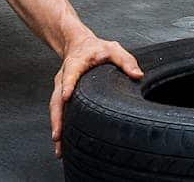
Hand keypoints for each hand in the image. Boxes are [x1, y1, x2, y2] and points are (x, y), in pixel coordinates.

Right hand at [49, 35, 143, 157]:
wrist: (79, 45)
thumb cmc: (97, 49)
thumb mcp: (114, 49)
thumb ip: (126, 61)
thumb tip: (138, 76)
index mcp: (76, 64)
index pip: (70, 74)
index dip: (68, 85)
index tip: (66, 97)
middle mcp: (64, 77)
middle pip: (57, 98)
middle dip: (57, 118)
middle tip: (58, 136)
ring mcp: (61, 87)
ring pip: (55, 108)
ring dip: (56, 127)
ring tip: (58, 148)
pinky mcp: (62, 94)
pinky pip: (59, 110)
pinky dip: (59, 125)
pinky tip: (62, 142)